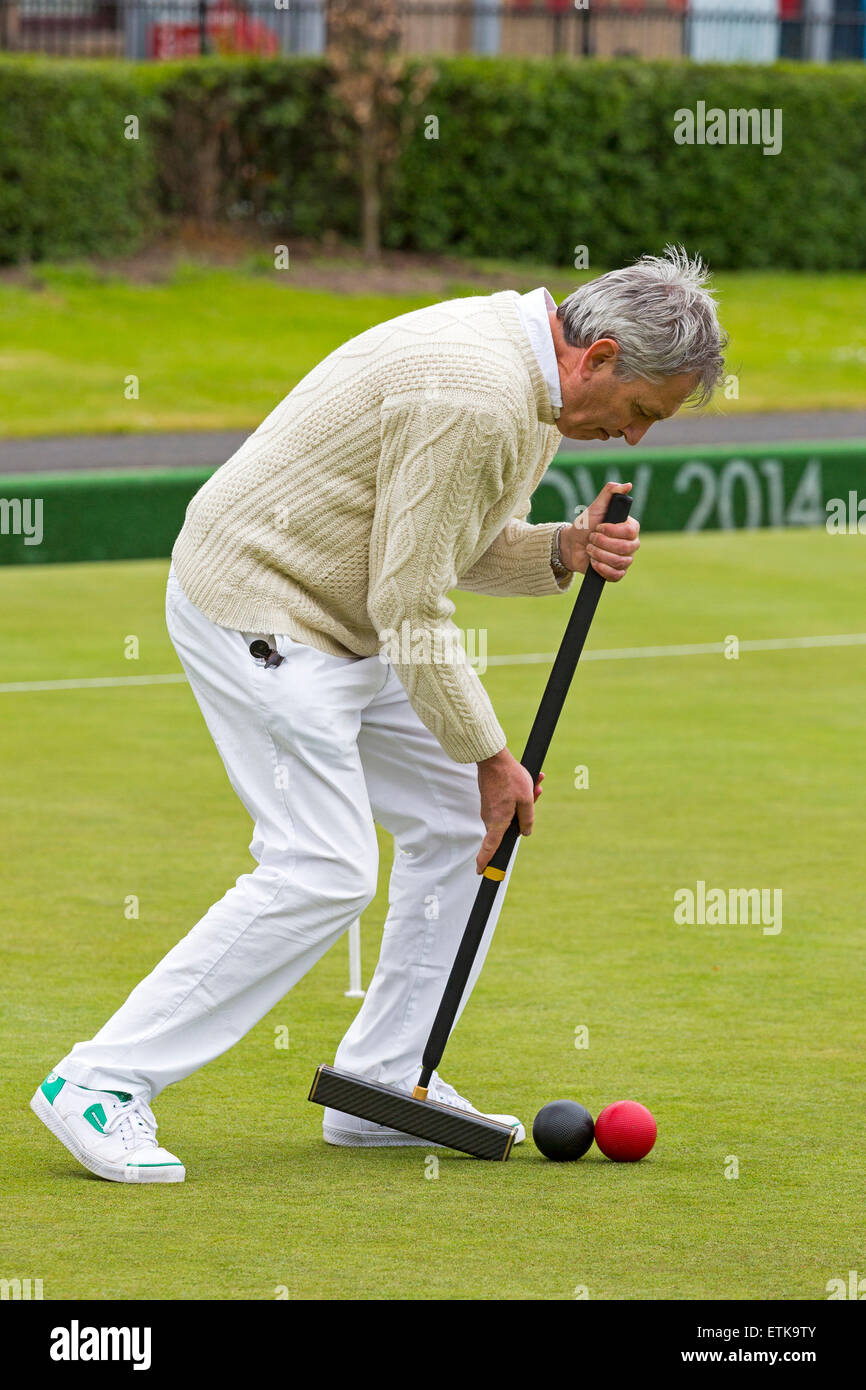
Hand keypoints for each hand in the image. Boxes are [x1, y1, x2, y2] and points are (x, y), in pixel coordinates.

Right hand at [476, 748, 538, 873]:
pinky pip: (506, 804)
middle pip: (509, 826)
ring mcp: (489, 808)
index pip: (490, 847)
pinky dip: (517, 796)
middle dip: (525, 814)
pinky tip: (528, 781)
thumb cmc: (510, 778)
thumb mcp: (526, 799)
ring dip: (524, 801)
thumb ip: (528, 819)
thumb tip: (525, 832)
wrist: (493, 757)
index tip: (481, 872)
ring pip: (510, 813)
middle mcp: (490, 818)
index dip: (485, 861)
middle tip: (538, 791)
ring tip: (536, 783)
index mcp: (498, 822)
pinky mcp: (490, 799)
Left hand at [558, 480, 640, 581]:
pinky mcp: (617, 573)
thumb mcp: (596, 506)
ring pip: (619, 562)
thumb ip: (610, 493)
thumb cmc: (586, 525)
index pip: (630, 531)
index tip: (598, 527)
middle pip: (625, 548)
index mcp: (629, 528)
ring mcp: (625, 560)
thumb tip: (627, 485)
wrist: (572, 545)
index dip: (612, 531)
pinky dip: (602, 569)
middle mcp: (631, 544)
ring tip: (590, 549)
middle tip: (591, 539)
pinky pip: (616, 576)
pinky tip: (593, 563)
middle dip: (602, 543)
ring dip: (599, 555)